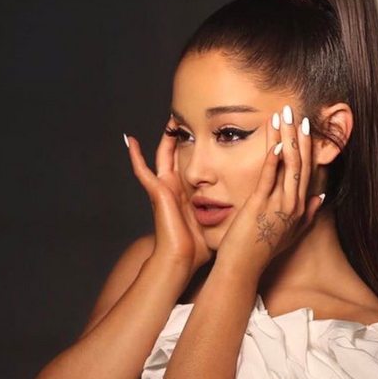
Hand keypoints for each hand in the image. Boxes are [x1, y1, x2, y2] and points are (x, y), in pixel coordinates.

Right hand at [125, 121, 213, 276]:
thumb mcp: (215, 225)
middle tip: (187, 119)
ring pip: (162, 157)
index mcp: (186, 195)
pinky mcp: (156, 192)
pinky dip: (135, 156)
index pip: (190, 166)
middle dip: (181, 138)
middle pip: (176, 156)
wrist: (181, 259)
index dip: (196, 151)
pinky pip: (142, 170)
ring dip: (165, 138)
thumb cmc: (197, 249)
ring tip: (170, 120)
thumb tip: (246, 211)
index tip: (206, 135)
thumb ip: (225, 215)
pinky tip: (131, 140)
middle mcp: (173, 189)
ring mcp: (163, 189)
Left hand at [215, 106, 324, 279]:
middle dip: (300, 135)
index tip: (306, 125)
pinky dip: (273, 158)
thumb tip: (320, 198)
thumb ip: (308, 215)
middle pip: (302, 162)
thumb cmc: (262, 251)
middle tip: (297, 111)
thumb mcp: (291, 233)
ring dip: (287, 138)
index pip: (307, 169)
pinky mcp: (260, 205)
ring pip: (288, 165)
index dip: (308, 146)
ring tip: (285, 116)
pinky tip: (274, 141)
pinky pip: (269, 176)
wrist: (243, 267)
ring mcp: (278, 205)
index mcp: (300, 207)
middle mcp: (294, 204)